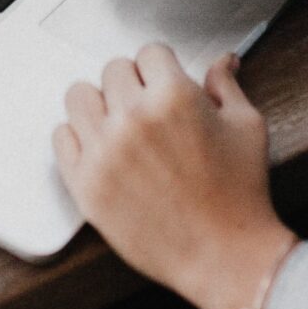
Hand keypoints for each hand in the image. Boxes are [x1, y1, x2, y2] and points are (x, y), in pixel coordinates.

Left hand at [54, 45, 296, 308]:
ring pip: (79, 96)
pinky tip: (102, 149)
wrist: (224, 257)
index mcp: (174, 97)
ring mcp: (104, 152)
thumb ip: (226, 86)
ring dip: (100, 104)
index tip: (164, 83)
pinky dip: (78, 138)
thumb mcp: (246, 127)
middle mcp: (133, 118)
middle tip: (148, 108)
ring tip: (119, 124)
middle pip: (113, 70)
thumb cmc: (240, 195)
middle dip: (133, 83)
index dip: (161, 68)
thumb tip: (223, 61)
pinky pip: (61, 137)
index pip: (149, 52)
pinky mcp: (85, 184)